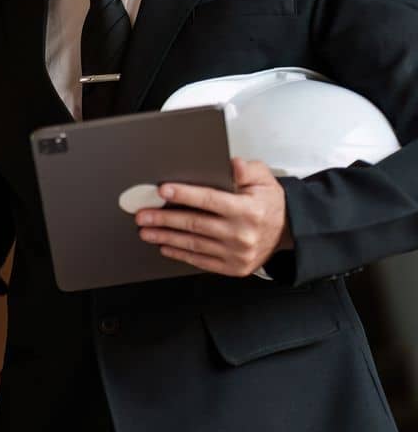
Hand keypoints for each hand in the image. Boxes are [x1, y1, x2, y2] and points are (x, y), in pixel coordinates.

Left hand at [136, 158, 291, 276]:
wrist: (288, 231)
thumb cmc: (269, 203)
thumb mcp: (263, 179)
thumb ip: (245, 169)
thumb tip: (232, 164)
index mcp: (249, 210)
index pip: (210, 200)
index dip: (184, 194)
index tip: (162, 190)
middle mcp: (243, 234)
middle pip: (195, 224)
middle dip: (164, 218)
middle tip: (142, 215)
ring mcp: (238, 253)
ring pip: (194, 244)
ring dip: (166, 237)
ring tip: (146, 231)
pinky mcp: (234, 267)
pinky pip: (201, 261)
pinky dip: (180, 254)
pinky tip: (165, 246)